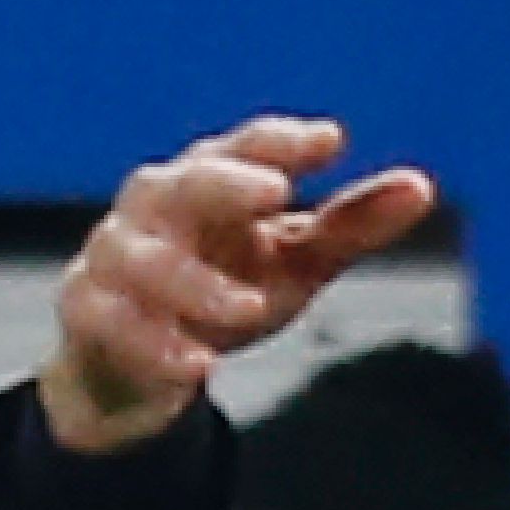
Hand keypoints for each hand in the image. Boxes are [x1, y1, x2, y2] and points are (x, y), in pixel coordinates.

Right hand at [40, 115, 442, 454]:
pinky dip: (154, 343)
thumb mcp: (294, 262)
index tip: (332, 142)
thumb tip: (421, 186)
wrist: (142, 368)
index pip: (243, 147)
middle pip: (182, 182)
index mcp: (209, 181)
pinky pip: (111, 320)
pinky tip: (200, 365)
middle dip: (227, 184)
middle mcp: (155, 208)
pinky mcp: (88, 311)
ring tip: (251, 308)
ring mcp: (114, 257)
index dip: (282, 142)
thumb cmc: (222, 291)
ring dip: (195, 282)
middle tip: (278, 194)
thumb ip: (350, 226)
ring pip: (141, 257)